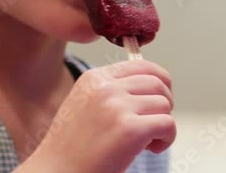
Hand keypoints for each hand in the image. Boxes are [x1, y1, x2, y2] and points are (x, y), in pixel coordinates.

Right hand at [21, 59, 175, 172]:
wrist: (58, 172)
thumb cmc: (73, 148)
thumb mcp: (85, 105)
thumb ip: (111, 91)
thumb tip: (153, 85)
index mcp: (94, 77)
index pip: (142, 65)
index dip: (160, 81)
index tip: (160, 99)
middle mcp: (105, 87)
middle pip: (157, 82)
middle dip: (165, 103)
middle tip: (155, 124)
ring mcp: (117, 107)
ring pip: (164, 104)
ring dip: (163, 124)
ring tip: (147, 141)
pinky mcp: (130, 130)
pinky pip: (168, 124)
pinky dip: (167, 139)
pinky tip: (151, 149)